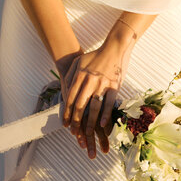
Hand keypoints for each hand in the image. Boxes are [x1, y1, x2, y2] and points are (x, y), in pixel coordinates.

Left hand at [62, 32, 133, 157]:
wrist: (115, 47)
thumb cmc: (96, 55)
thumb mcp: (79, 61)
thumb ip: (71, 75)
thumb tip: (65, 89)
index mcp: (79, 76)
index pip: (70, 98)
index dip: (66, 113)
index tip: (65, 124)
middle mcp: (89, 81)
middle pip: (79, 105)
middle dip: (76, 121)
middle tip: (74, 133)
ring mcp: (102, 84)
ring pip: (93, 107)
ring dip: (90, 122)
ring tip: (88, 133)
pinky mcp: (114, 86)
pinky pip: (109, 103)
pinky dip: (105, 115)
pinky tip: (103, 125)